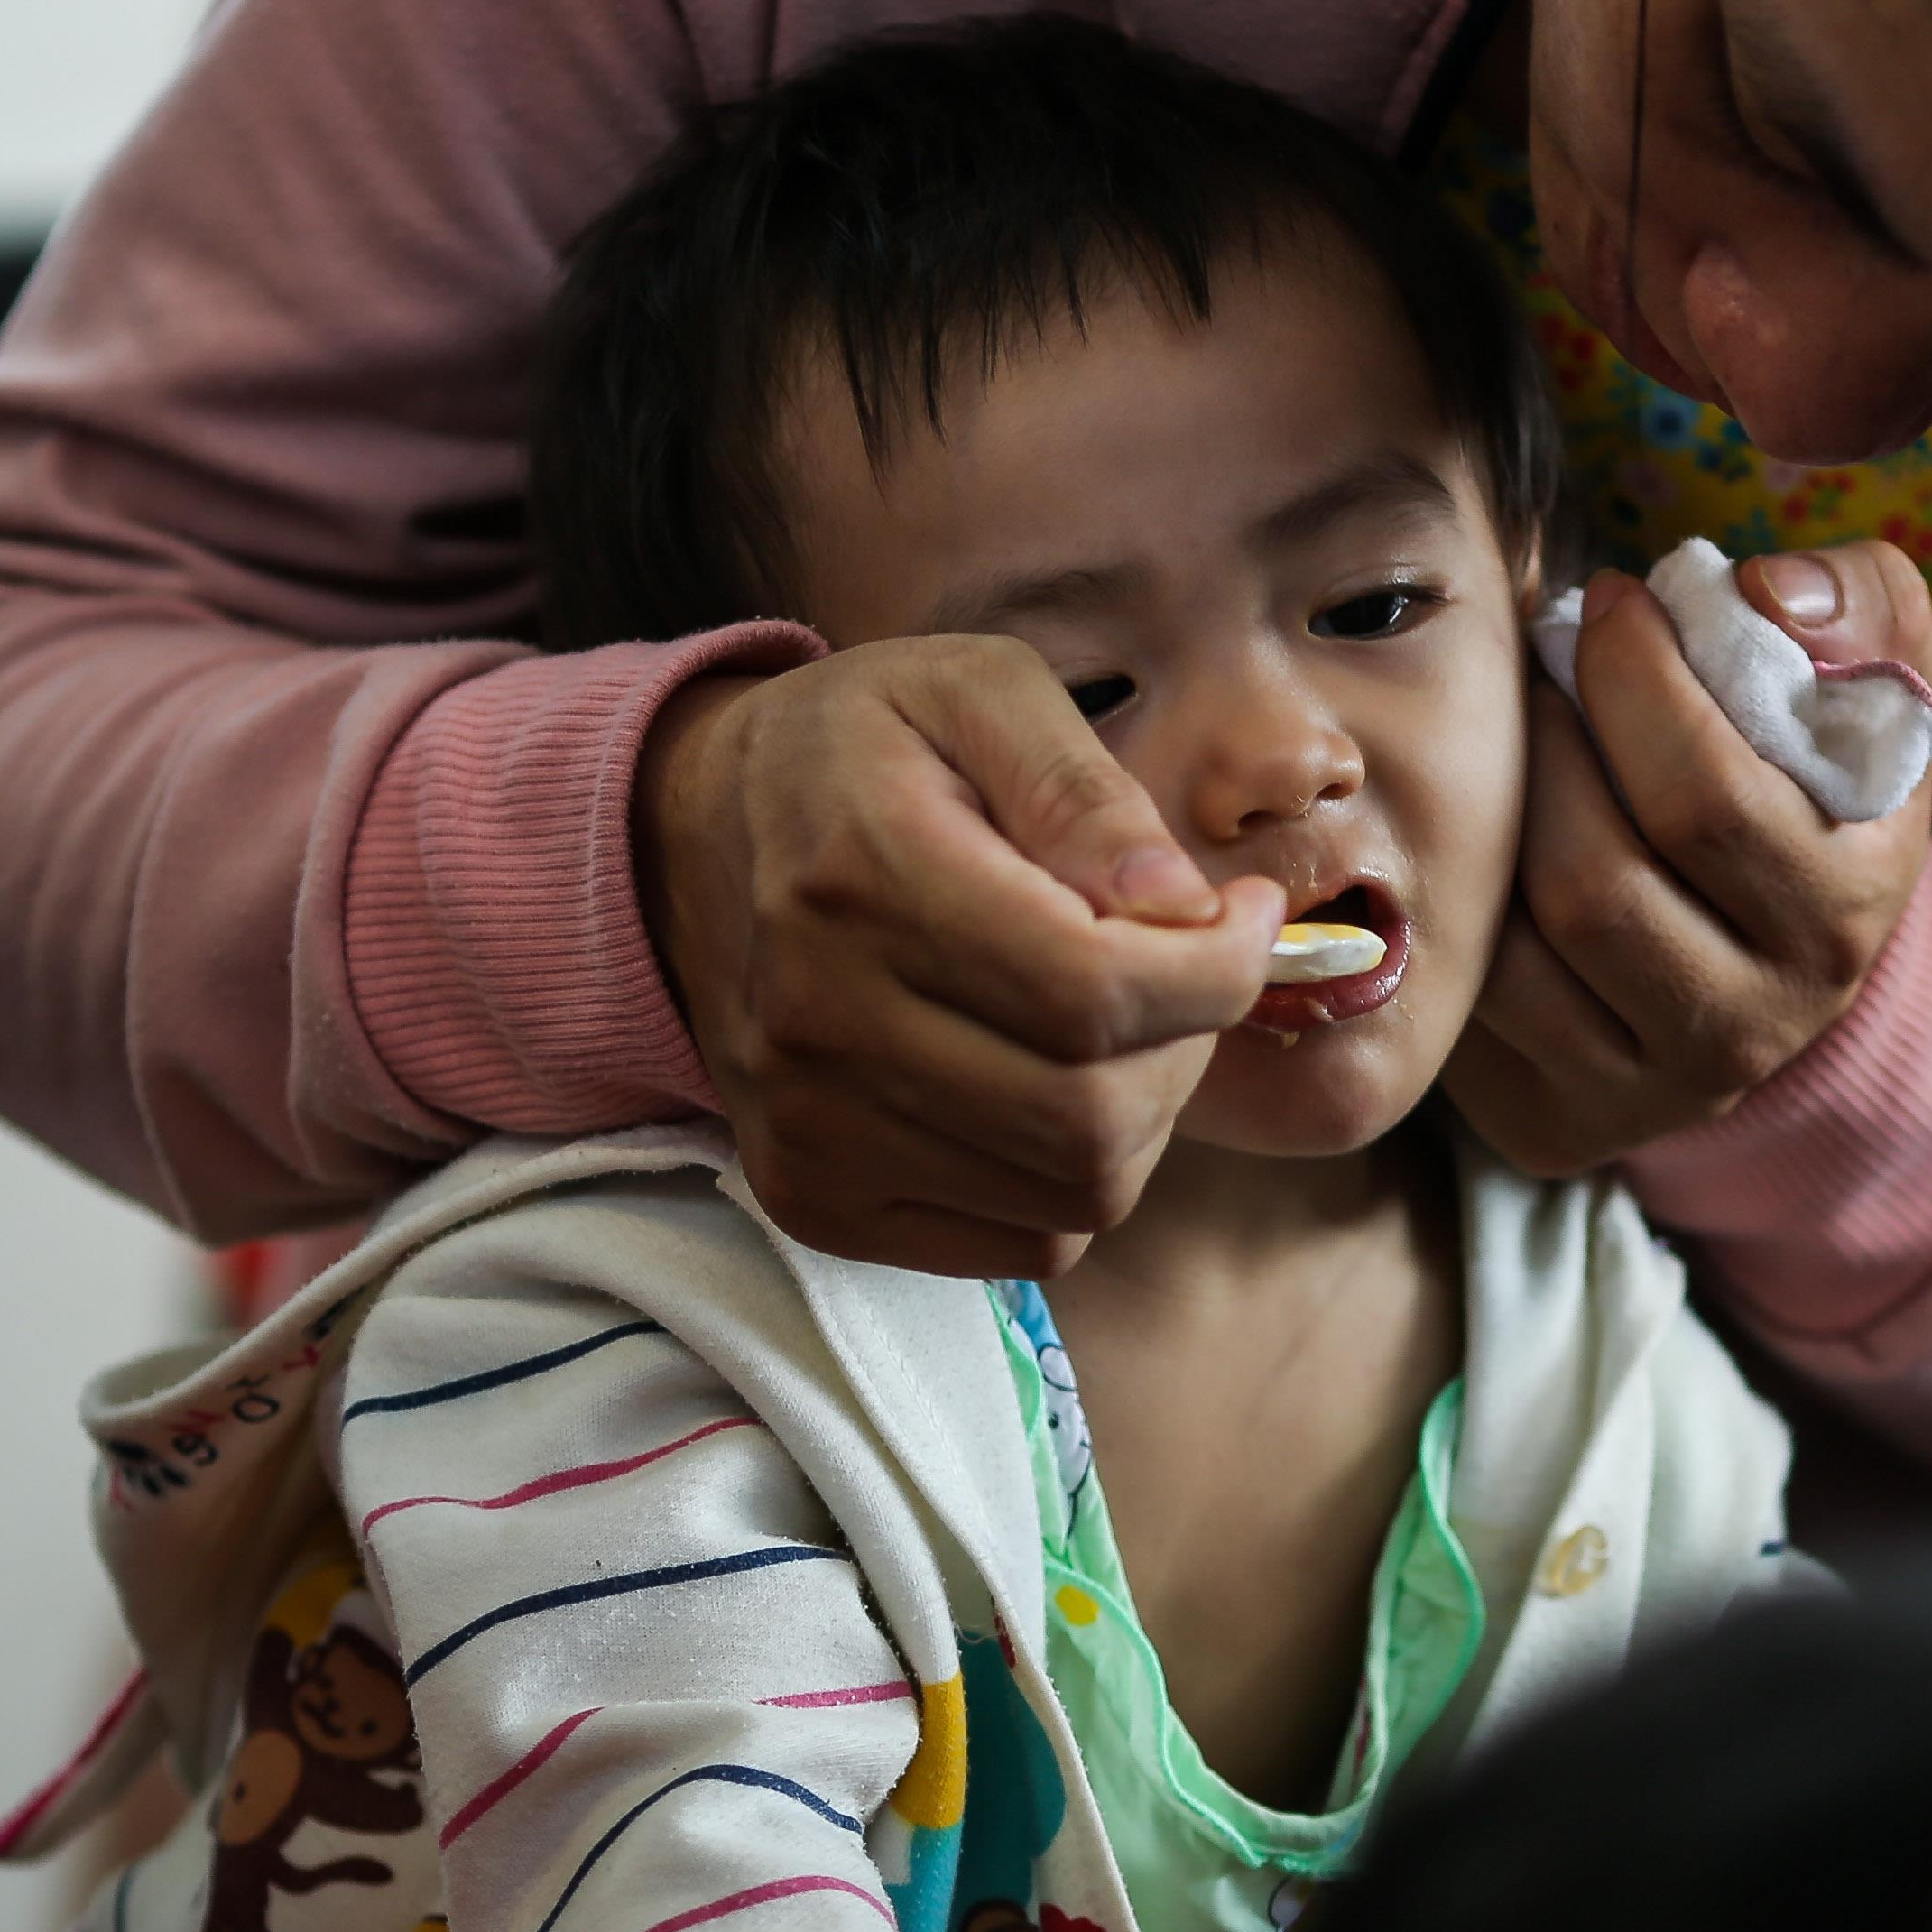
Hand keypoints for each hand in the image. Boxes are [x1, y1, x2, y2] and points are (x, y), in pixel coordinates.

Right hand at [640, 639, 1281, 1279]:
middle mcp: (818, 1020)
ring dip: (1146, 1114)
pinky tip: (1053, 1079)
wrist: (690, 837)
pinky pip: (1024, 1242)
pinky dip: (1078, 1176)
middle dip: (1190, 1045)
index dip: (1217, 969)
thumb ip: (1082, 786)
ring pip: (1075, 1195)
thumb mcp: (976, 689)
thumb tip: (1182, 903)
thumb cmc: (859, 749)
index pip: (1094, 991)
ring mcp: (807, 1128)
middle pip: (1093, 1115)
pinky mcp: (815, 1197)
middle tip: (1188, 970)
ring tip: (1120, 1022)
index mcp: (862, 874)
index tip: (1242, 914)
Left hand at [1448, 542, 1931, 1177]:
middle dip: (1546, 742)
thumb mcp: (1882, 679)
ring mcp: (1655, 1090)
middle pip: (1594, 879)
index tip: (1612, 601)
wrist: (1784, 941)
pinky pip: (1473, 1008)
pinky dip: (1465, 907)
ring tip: (1514, 739)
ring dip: (1495, 818)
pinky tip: (1490, 840)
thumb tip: (1768, 592)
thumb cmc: (1816, 777)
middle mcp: (1758, 1024)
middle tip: (1542, 662)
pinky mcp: (1562, 1122)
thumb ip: (1864, 599)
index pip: (1709, 800)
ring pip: (1521, 949)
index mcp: (1844, 913)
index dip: (1634, 680)